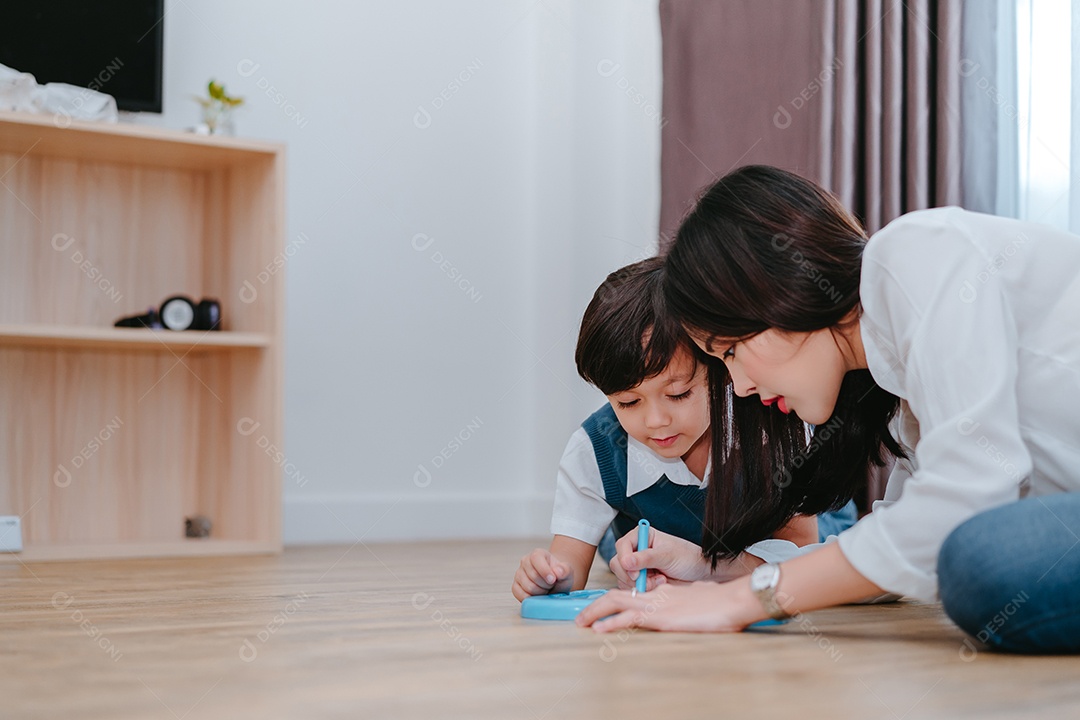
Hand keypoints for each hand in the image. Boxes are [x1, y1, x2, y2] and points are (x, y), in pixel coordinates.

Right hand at [512, 548, 573, 600]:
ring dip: (540, 592)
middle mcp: (525, 562)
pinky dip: (531, 598)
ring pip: (528, 587)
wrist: (555, 583)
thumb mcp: (567, 572)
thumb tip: (557, 571)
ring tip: (545, 589)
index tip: (553, 580)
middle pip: (533, 576)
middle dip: (546, 584)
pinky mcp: (515, 586)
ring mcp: (519, 574)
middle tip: (551, 585)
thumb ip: (565, 570)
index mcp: (537, 554)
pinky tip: (538, 596)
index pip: (536, 559)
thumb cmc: (559, 575)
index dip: (544, 571)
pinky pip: (520, 594)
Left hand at [575, 579, 764, 632]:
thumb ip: (684, 603)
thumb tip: (683, 609)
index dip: (612, 601)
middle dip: (595, 606)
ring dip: (595, 612)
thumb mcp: (696, 601)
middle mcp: (655, 595)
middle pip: (616, 595)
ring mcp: (656, 605)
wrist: (733, 601)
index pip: (630, 593)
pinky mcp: (660, 617)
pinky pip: (629, 618)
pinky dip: (611, 623)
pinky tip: (599, 629)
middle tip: (581, 617)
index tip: (599, 610)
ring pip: (616, 602)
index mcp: (662, 593)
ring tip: (580, 622)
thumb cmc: (720, 603)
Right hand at [608, 527, 711, 589]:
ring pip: (622, 578)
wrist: (699, 573)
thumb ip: (646, 558)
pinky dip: (642, 590)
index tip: (635, 573)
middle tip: (648, 581)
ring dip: (639, 584)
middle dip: (632, 576)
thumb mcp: (667, 555)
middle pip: (618, 563)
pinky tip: (658, 585)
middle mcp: (636, 550)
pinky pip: (630, 588)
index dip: (625, 560)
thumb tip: (626, 561)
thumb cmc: (687, 558)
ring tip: (660, 581)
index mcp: (641, 536)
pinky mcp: (640, 580)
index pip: (622, 546)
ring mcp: (637, 566)